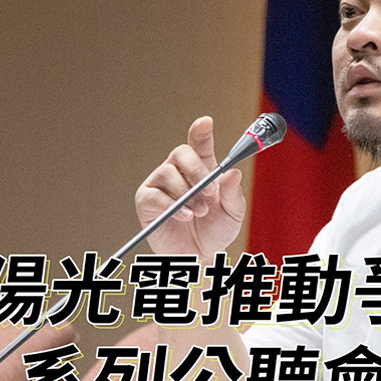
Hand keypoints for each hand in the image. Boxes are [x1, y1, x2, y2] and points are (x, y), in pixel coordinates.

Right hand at [135, 117, 246, 257]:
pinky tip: (184, 215)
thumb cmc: (216, 230)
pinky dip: (171, 204)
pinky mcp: (146, 201)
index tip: (205, 122)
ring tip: (199, 212)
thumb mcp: (233, 212)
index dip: (201, 130)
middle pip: (181, 153)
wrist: (201, 257)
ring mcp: (161, 184)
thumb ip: (233, 193)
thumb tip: (233, 173)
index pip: (199, 143)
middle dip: (197, 170)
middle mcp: (179, 171)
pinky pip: (154, 194)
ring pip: (168, 172)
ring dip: (187, 192)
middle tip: (210, 191)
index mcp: (203, 167)